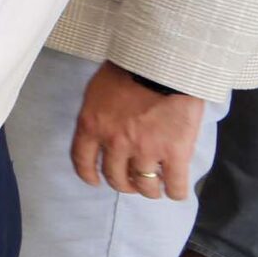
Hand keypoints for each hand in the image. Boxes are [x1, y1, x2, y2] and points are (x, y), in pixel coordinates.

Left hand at [71, 63, 205, 198]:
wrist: (162, 65)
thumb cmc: (128, 69)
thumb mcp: (97, 90)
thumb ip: (97, 114)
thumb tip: (103, 128)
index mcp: (91, 126)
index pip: (82, 160)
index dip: (88, 174)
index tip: (95, 181)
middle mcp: (115, 143)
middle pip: (115, 177)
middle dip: (123, 183)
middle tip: (132, 181)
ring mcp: (145, 150)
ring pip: (145, 186)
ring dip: (148, 189)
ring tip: (155, 185)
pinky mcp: (174, 153)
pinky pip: (175, 185)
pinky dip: (175, 192)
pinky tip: (175, 190)